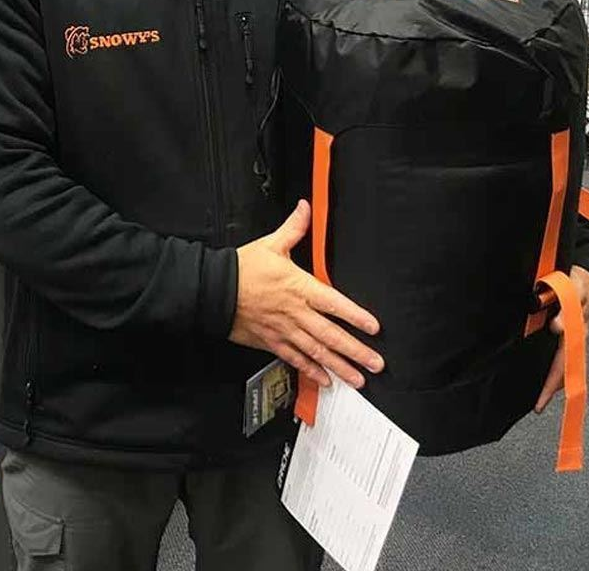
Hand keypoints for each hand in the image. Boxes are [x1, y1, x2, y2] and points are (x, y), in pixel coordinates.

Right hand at [230, 200, 383, 389]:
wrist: (214, 290)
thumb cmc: (242, 269)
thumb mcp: (271, 244)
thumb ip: (294, 228)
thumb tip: (306, 208)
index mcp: (299, 287)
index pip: (334, 304)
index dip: (355, 316)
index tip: (373, 328)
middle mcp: (295, 312)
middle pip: (330, 335)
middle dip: (355, 351)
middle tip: (375, 363)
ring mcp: (284, 330)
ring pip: (316, 352)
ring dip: (339, 366)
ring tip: (357, 379)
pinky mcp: (271, 342)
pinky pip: (295, 359)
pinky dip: (311, 371)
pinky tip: (325, 380)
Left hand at [534, 265, 588, 412]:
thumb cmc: (580, 285)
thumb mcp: (575, 289)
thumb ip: (566, 306)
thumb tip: (557, 328)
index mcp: (576, 332)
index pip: (563, 362)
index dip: (553, 381)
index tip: (543, 397)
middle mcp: (576, 340)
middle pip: (563, 370)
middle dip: (551, 389)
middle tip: (538, 406)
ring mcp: (573, 338)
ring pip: (562, 365)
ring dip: (553, 382)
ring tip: (540, 399)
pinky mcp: (569, 334)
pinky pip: (561, 355)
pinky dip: (554, 368)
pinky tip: (546, 377)